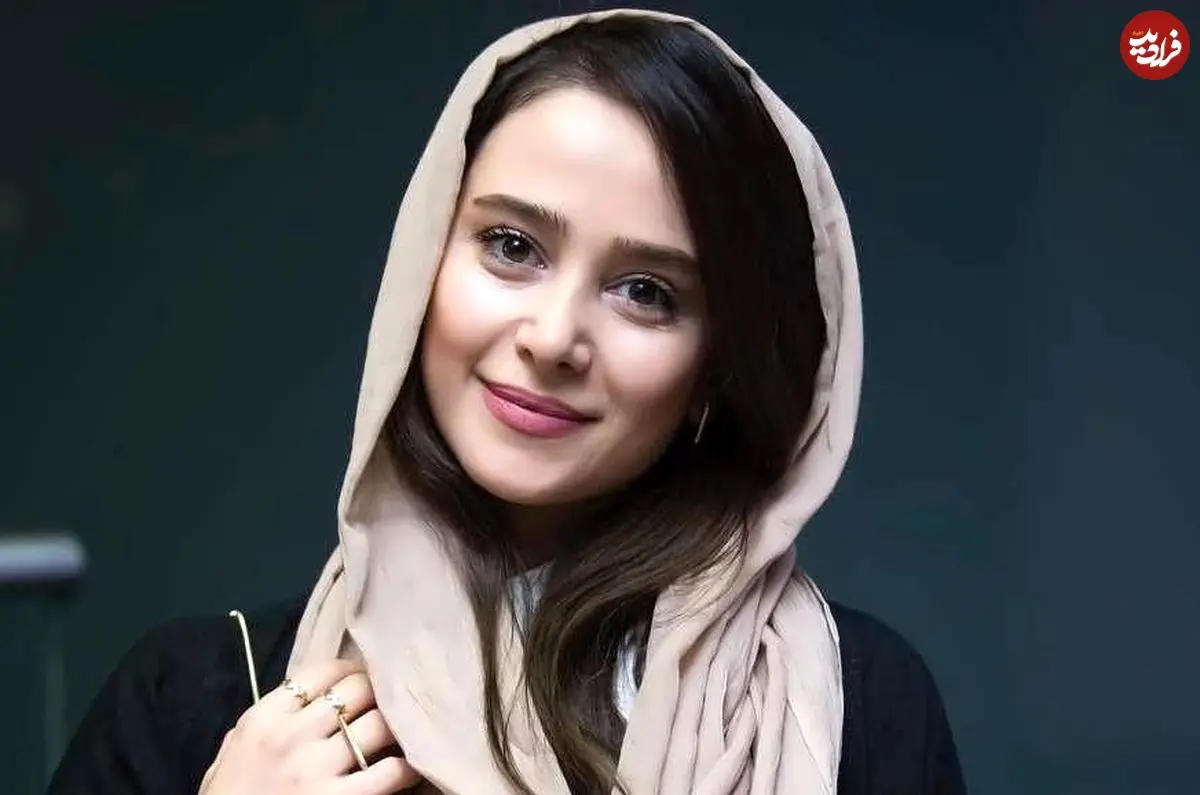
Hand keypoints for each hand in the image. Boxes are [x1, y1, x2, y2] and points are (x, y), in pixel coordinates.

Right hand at [199, 660, 422, 794]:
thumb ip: (261, 724)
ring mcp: (317, 769)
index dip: (349, 671)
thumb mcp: (228, 755)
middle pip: (357, 690)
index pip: (321, 672)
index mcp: (263, 719)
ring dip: (394, 726)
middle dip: (376, 693)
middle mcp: (291, 737)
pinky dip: (407, 767)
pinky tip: (411, 766)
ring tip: (401, 730)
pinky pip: (390, 772)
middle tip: (385, 703)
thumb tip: (297, 701)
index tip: (359, 681)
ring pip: (378, 723)